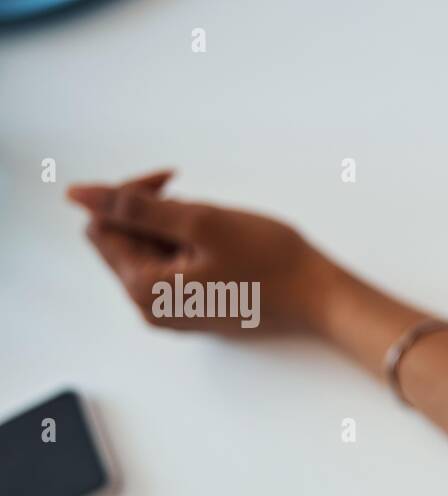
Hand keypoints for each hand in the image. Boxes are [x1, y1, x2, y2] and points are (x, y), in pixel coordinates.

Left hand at [67, 170, 331, 333]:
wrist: (320, 298)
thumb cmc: (271, 262)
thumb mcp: (202, 222)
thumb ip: (135, 206)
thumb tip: (79, 195)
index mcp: (144, 289)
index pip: (103, 226)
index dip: (131, 195)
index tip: (175, 183)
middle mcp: (150, 308)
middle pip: (124, 240)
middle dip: (155, 213)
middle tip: (201, 206)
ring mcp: (174, 313)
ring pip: (151, 251)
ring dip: (175, 228)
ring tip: (217, 230)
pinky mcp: (196, 309)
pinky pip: (174, 267)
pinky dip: (190, 246)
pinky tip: (223, 246)